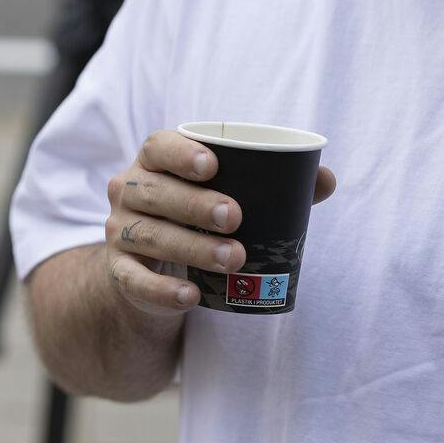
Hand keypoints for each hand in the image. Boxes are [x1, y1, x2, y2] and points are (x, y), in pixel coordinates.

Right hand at [102, 129, 336, 316]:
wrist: (150, 266)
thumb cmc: (195, 217)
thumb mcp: (224, 195)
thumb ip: (274, 186)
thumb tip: (325, 179)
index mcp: (153, 163)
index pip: (157, 147)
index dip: (181, 153)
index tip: (213, 165)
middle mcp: (128, 191)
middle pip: (153, 191)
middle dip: (194, 204)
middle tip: (235, 217)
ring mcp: (118, 231)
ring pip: (148, 235)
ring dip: (190, 247)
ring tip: (234, 258)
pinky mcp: (118, 271)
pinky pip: (133, 280)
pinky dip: (162, 290)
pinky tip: (191, 295)